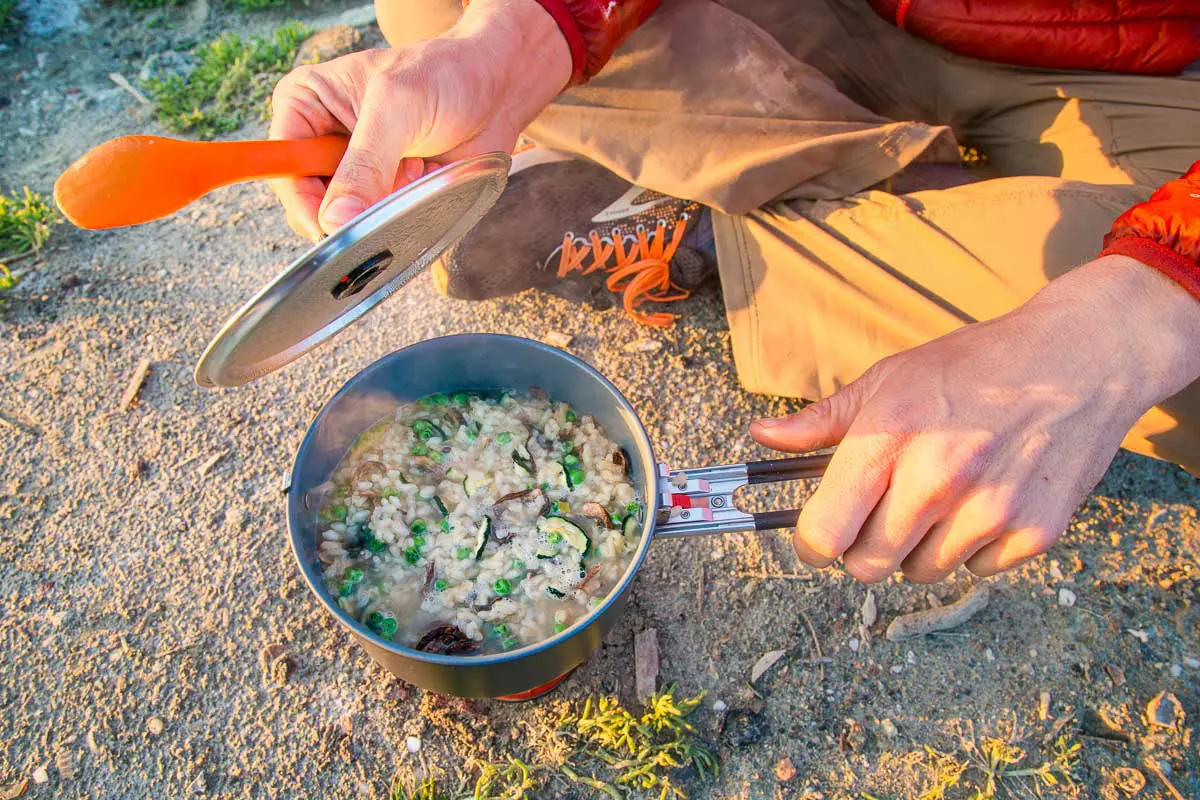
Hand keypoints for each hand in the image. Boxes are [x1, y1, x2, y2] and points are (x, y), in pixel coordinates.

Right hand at [268, 0, 570, 240]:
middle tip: (392, 182)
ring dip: (385, 205)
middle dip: (354, 206)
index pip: (283, 168)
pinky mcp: (384, 191)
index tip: (334, 226)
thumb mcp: (398, 107)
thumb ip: (365, 164)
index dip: (304, 203)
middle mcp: (322, 140)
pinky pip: (380, 224)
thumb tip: (336, 219)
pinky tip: (422, 177)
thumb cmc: (446, 75)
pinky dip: (404, 212)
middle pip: (313, 203)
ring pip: (350, 219)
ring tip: (413, 166)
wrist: (498, 90)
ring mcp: (355, 170)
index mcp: (305, 105)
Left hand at [751, 256, 1199, 582]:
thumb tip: (764, 436)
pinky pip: (975, 570)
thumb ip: (823, 420)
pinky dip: (971, 548)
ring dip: (917, 548)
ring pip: (920, 573)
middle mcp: (936, 480)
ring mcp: (988, 511)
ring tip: (937, 498)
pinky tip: (982, 501)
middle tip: (880, 513)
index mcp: (890, 439)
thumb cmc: (974, 366)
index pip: (824, 532)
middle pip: (867, 565)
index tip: (817, 537)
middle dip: (863, 547)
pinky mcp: (1033, 533)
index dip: (812, 543)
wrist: (1079, 359)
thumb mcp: (889, 378)